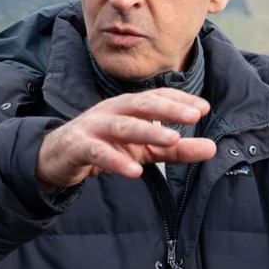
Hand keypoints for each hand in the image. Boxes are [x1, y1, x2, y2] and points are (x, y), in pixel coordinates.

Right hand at [36, 89, 216, 189]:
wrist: (55, 158)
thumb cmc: (104, 147)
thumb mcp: (143, 150)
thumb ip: (176, 150)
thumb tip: (213, 149)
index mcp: (128, 107)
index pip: (157, 96)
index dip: (180, 100)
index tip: (204, 108)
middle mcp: (112, 111)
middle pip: (142, 104)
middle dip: (169, 108)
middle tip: (194, 115)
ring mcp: (93, 127)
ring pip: (123, 126)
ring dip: (148, 131)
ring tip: (172, 139)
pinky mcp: (78, 147)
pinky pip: (98, 153)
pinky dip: (116, 161)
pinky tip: (134, 171)